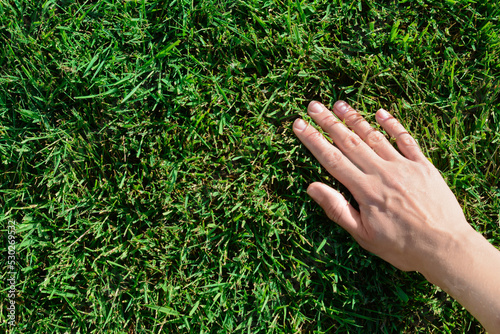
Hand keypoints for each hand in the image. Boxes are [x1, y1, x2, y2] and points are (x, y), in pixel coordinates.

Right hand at [293, 100, 473, 273]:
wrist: (445, 246)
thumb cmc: (401, 246)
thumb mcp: (363, 236)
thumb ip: (337, 209)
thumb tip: (312, 187)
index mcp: (364, 189)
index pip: (332, 159)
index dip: (313, 140)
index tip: (299, 125)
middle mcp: (381, 172)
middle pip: (349, 141)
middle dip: (328, 122)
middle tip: (313, 106)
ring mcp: (403, 166)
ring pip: (374, 136)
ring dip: (355, 118)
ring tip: (339, 104)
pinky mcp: (423, 165)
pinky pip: (405, 140)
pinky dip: (393, 125)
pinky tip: (381, 112)